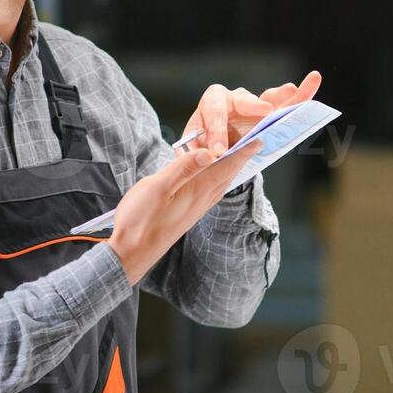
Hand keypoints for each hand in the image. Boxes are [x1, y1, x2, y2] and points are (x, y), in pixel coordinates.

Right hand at [106, 141, 263, 284]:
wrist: (132, 253)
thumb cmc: (140, 220)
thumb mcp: (158, 187)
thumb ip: (184, 168)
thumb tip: (210, 152)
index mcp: (198, 190)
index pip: (226, 166)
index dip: (243, 152)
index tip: (260, 139)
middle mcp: (203, 200)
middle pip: (228, 174)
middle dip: (240, 157)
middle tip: (252, 140)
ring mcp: (197, 208)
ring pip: (220, 183)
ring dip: (230, 167)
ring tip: (237, 154)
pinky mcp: (189, 213)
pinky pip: (211, 191)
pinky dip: (216, 178)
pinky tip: (212, 176)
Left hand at [183, 71, 322, 156]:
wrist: (217, 156)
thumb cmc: (204, 151)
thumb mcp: (196, 155)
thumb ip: (200, 156)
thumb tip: (210, 157)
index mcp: (210, 105)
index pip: (213, 111)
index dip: (216, 130)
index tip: (219, 151)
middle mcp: (234, 99)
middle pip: (243, 98)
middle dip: (253, 106)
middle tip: (265, 112)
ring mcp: (255, 106)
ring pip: (270, 99)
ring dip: (282, 96)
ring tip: (291, 90)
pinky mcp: (273, 115)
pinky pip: (288, 105)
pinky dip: (301, 96)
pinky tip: (312, 81)